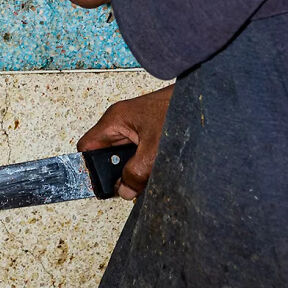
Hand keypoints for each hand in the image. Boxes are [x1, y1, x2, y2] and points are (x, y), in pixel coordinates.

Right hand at [77, 85, 173, 199]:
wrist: (200, 97)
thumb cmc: (178, 109)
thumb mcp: (154, 148)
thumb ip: (137, 172)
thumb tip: (125, 190)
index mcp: (115, 120)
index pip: (87, 147)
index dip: (90, 168)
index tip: (102, 184)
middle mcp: (120, 122)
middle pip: (105, 154)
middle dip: (116, 173)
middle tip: (128, 185)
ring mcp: (133, 126)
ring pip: (122, 155)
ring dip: (131, 169)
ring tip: (144, 178)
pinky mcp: (146, 131)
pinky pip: (136, 153)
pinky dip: (142, 164)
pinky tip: (153, 170)